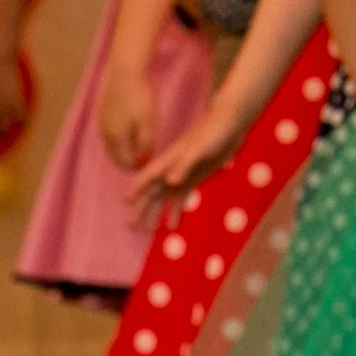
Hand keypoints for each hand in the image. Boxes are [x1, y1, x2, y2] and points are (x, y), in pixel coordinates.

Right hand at [97, 58, 156, 169]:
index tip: (150, 166)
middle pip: (115, 155)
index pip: (124, 162)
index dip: (137, 167)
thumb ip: (145, 144)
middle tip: (144, 160)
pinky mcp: (102, 112)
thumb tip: (144, 161)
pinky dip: (119, 138)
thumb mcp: (148, 122)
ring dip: (123, 149)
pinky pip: (109, 133)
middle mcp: (105, 133)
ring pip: (111, 144)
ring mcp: (101, 122)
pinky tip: (130, 132)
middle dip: (128, 160)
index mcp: (116, 138)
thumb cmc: (140, 97)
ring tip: (139, 148)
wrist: (125, 71)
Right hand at [125, 109, 237, 226]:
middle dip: (140, 207)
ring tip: (148, 231)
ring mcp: (182, 175)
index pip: (147, 176)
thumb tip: (169, 181)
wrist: (230, 124)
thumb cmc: (213, 132)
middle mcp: (171, 169)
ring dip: (155, 212)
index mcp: (169, 160)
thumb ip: (184, 164)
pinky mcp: (195, 179)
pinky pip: (181, 198)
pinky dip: (175, 211)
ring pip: (163, 197)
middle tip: (130, 226)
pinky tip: (172, 226)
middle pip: (151, 191)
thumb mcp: (200, 148)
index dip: (136, 189)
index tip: (126, 203)